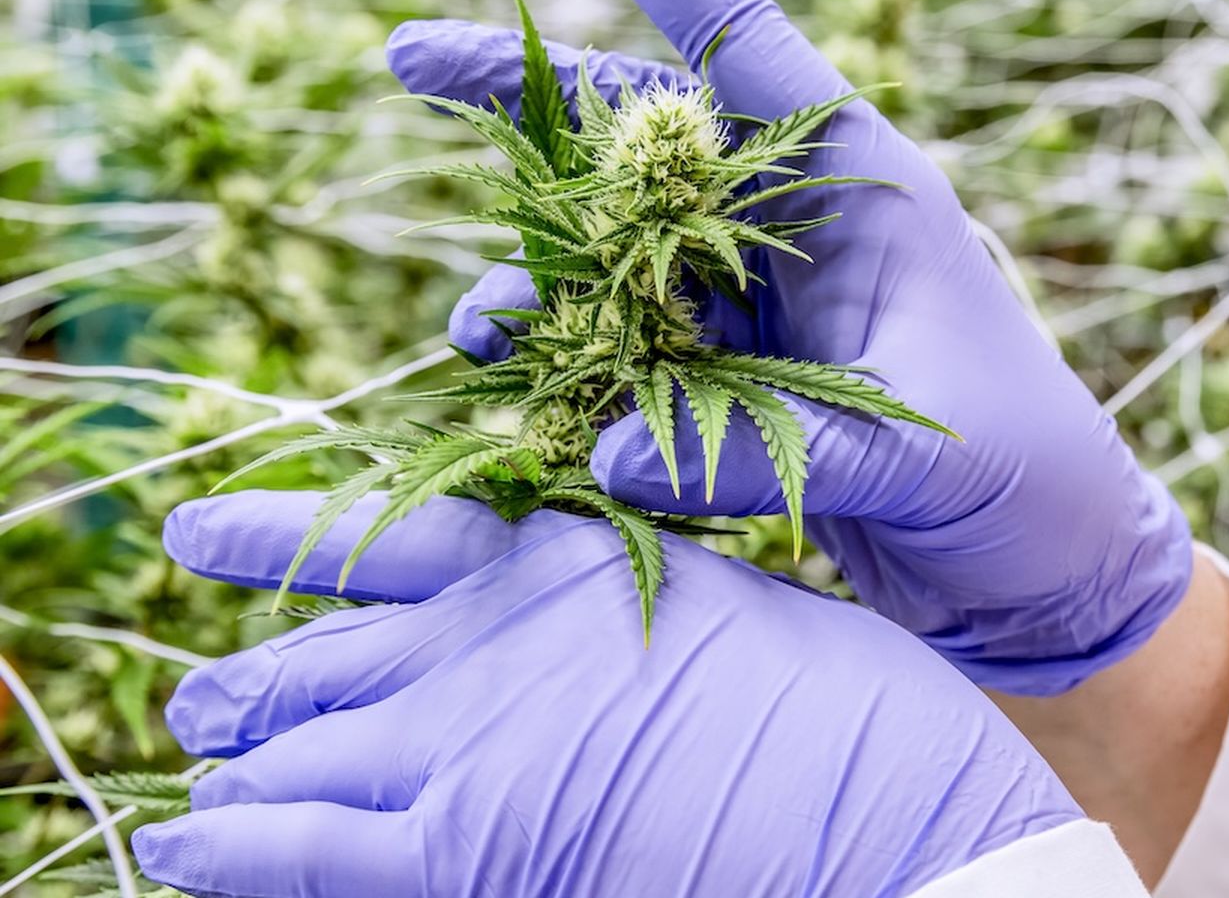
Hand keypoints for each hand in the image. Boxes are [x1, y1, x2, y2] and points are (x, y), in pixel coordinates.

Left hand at [132, 492, 1083, 895]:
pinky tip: (189, 850)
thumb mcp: (731, 620)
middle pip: (328, 645)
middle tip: (206, 698)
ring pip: (299, 742)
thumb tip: (580, 650)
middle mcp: (492, 631)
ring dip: (243, 761)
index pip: (390, 530)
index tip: (210, 536)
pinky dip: (232, 848)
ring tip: (202, 773)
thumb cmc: (850, 718)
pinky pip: (298, 848)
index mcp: (567, 558)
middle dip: (260, 676)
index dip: (286, 537)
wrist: (888, 805)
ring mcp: (464, 735)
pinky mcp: (459, 845)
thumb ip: (627, 617)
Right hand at [386, 0, 1191, 696]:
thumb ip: (766, 447)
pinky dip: (568, 362)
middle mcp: (803, 228)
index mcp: (867, 188)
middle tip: (406, 57)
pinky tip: (524, 393)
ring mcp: (764, 303)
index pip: (749, 48)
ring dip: (536, 273)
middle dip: (528, 100)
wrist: (1047, 574)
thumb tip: (612, 452)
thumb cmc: (1027, 479)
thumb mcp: (914, 448)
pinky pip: (627, 346)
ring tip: (480, 327)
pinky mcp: (739, 380)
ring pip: (617, 251)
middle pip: (644, 138)